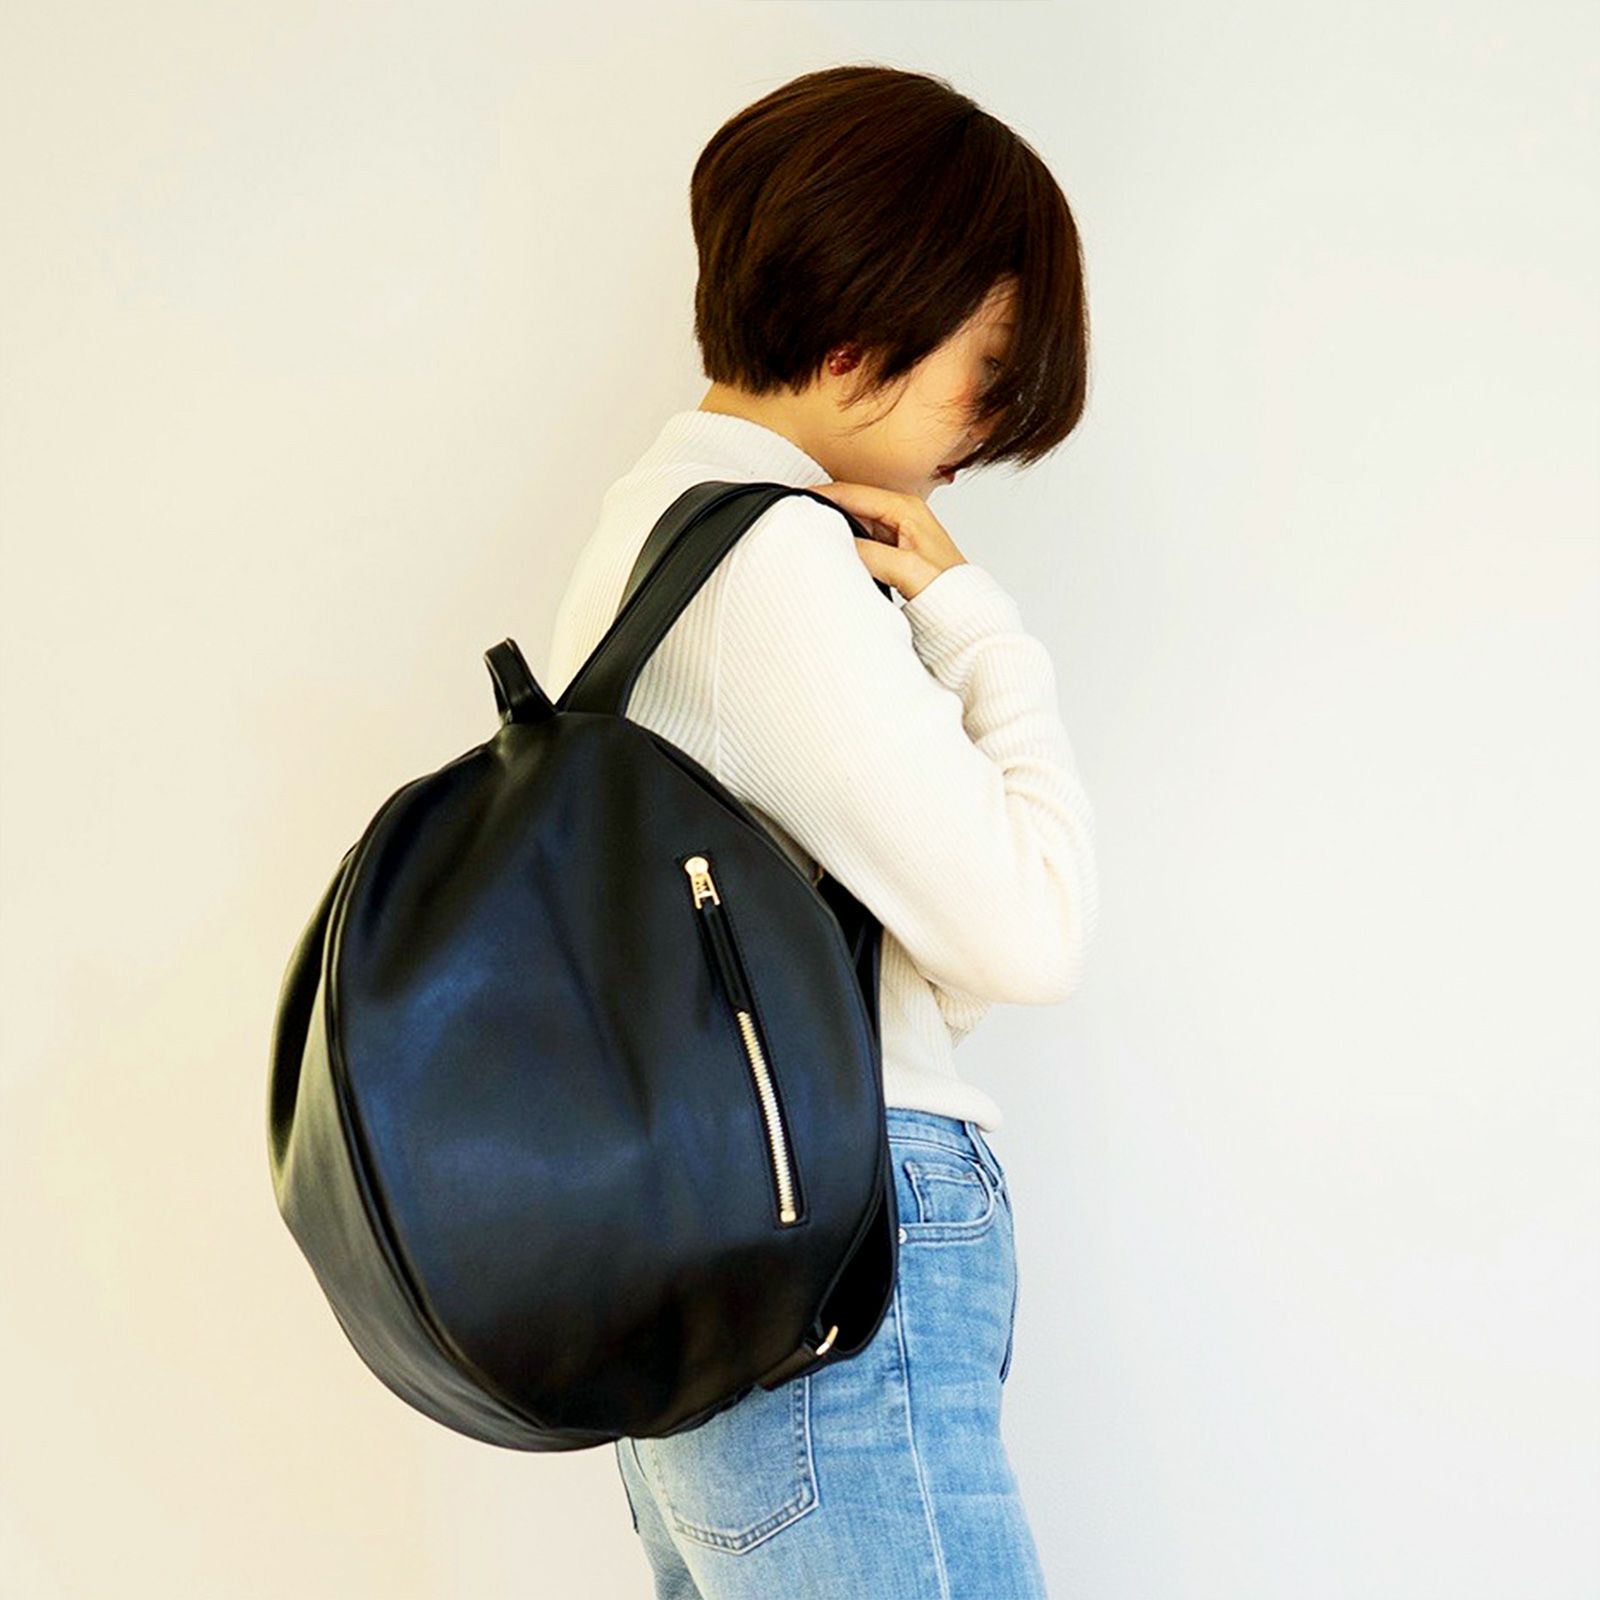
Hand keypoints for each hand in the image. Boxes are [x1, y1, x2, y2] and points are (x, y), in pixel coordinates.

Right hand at [808, 481, 968, 601]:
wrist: (965, 617)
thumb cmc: (951, 591)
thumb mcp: (908, 569)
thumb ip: (871, 554)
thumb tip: (838, 545)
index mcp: (906, 507)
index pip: (852, 492)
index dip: (821, 495)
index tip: (794, 502)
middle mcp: (901, 514)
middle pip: (851, 503)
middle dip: (824, 509)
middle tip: (796, 519)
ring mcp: (896, 532)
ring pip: (854, 522)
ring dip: (834, 528)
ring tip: (809, 536)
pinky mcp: (892, 551)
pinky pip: (860, 540)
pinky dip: (845, 545)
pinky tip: (833, 554)